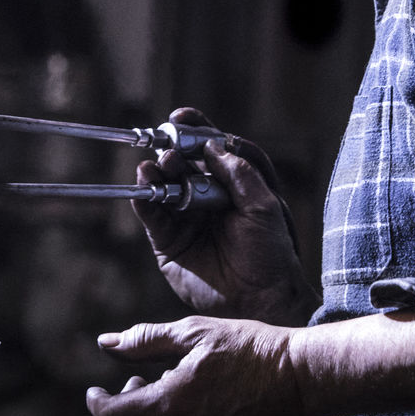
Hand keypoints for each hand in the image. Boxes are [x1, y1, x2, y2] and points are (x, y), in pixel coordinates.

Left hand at [86, 316, 303, 415]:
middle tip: (137, 384)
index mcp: (171, 404)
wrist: (297, 379)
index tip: (95, 391)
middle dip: (120, 413)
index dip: (97, 404)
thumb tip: (104, 343)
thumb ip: (144, 341)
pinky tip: (193, 408)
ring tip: (171, 390)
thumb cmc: (245, 347)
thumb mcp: (193, 333)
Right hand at [135, 109, 316, 325]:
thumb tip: (213, 145)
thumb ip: (240, 174)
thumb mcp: (264, 206)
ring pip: (163, 185)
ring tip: (158, 165)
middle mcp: (204, 196)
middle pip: (182, 162)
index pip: (209, 148)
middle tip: (171, 147)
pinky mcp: (167, 242)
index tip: (182, 116)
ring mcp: (184, 218)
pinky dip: (143, 198)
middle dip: (174, 149)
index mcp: (231, 183)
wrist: (262, 299)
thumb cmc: (271, 253)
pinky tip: (143, 182)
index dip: (195, 129)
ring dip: (157, 171)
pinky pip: (151, 214)